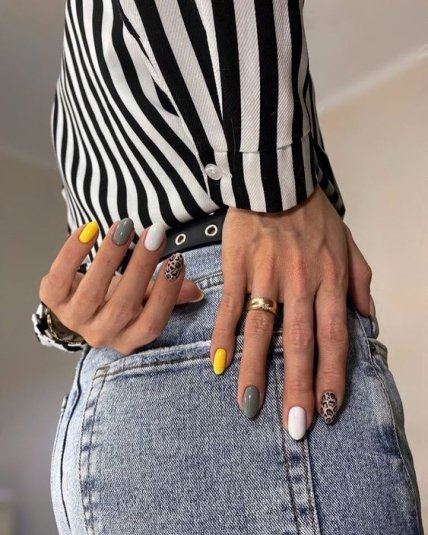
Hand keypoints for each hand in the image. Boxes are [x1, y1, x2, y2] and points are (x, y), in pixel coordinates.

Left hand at [39, 219, 202, 354]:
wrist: (77, 306)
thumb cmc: (117, 300)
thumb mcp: (144, 299)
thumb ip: (169, 293)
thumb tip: (196, 290)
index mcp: (129, 338)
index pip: (152, 322)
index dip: (166, 293)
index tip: (177, 260)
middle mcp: (102, 334)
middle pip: (124, 306)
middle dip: (142, 267)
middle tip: (155, 233)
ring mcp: (74, 320)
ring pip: (93, 291)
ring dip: (109, 256)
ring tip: (124, 226)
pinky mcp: (52, 300)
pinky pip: (58, 278)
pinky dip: (72, 252)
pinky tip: (89, 229)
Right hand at [210, 184, 372, 437]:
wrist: (276, 180)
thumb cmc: (313, 213)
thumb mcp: (348, 242)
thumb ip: (360, 280)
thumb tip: (367, 317)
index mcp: (330, 280)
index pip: (334, 337)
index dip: (332, 376)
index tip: (329, 410)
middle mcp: (301, 283)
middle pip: (300, 344)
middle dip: (299, 388)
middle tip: (295, 427)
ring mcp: (267, 276)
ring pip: (262, 331)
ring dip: (257, 371)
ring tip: (251, 408)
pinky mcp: (238, 268)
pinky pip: (231, 307)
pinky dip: (224, 336)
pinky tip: (218, 366)